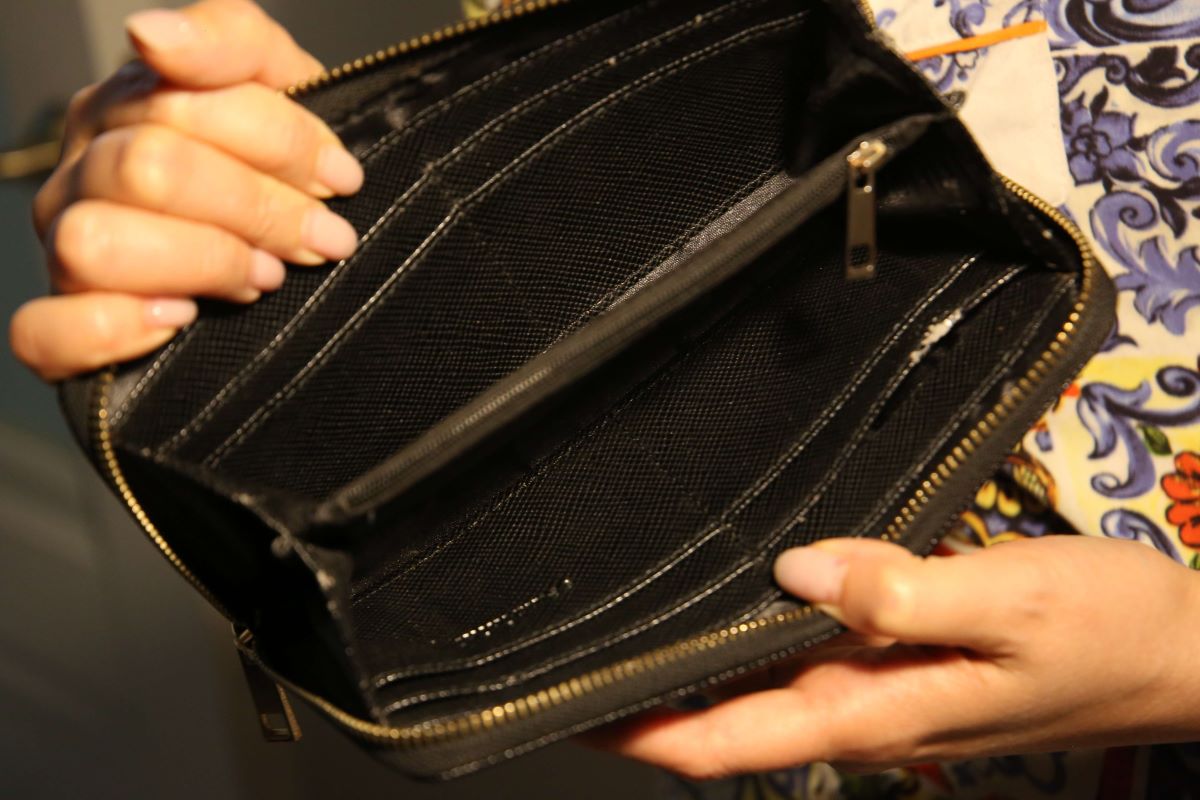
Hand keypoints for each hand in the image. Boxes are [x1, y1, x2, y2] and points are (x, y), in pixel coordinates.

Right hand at [10, 0, 362, 380]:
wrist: (290, 260)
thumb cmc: (282, 173)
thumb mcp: (283, 88)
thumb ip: (231, 42)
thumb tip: (152, 36)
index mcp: (127, 105)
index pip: (182, 103)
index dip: (278, 143)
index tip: (341, 178)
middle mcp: (84, 171)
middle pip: (146, 171)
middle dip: (256, 207)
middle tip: (320, 237)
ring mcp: (63, 246)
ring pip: (95, 244)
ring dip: (200, 261)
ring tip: (264, 276)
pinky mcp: (59, 327)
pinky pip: (48, 330)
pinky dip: (113, 328)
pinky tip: (180, 319)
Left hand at [589, 535, 1199, 778]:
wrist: (1181, 653)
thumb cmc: (1108, 631)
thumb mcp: (1009, 601)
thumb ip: (902, 592)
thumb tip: (798, 573)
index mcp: (877, 711)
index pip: (732, 740)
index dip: (646, 734)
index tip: (570, 713)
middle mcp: (867, 712)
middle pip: (731, 721)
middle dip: (650, 702)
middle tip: (570, 656)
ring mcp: (885, 694)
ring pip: (764, 692)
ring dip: (695, 674)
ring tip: (624, 631)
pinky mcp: (904, 666)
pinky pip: (809, 660)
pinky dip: (755, 643)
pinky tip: (733, 608)